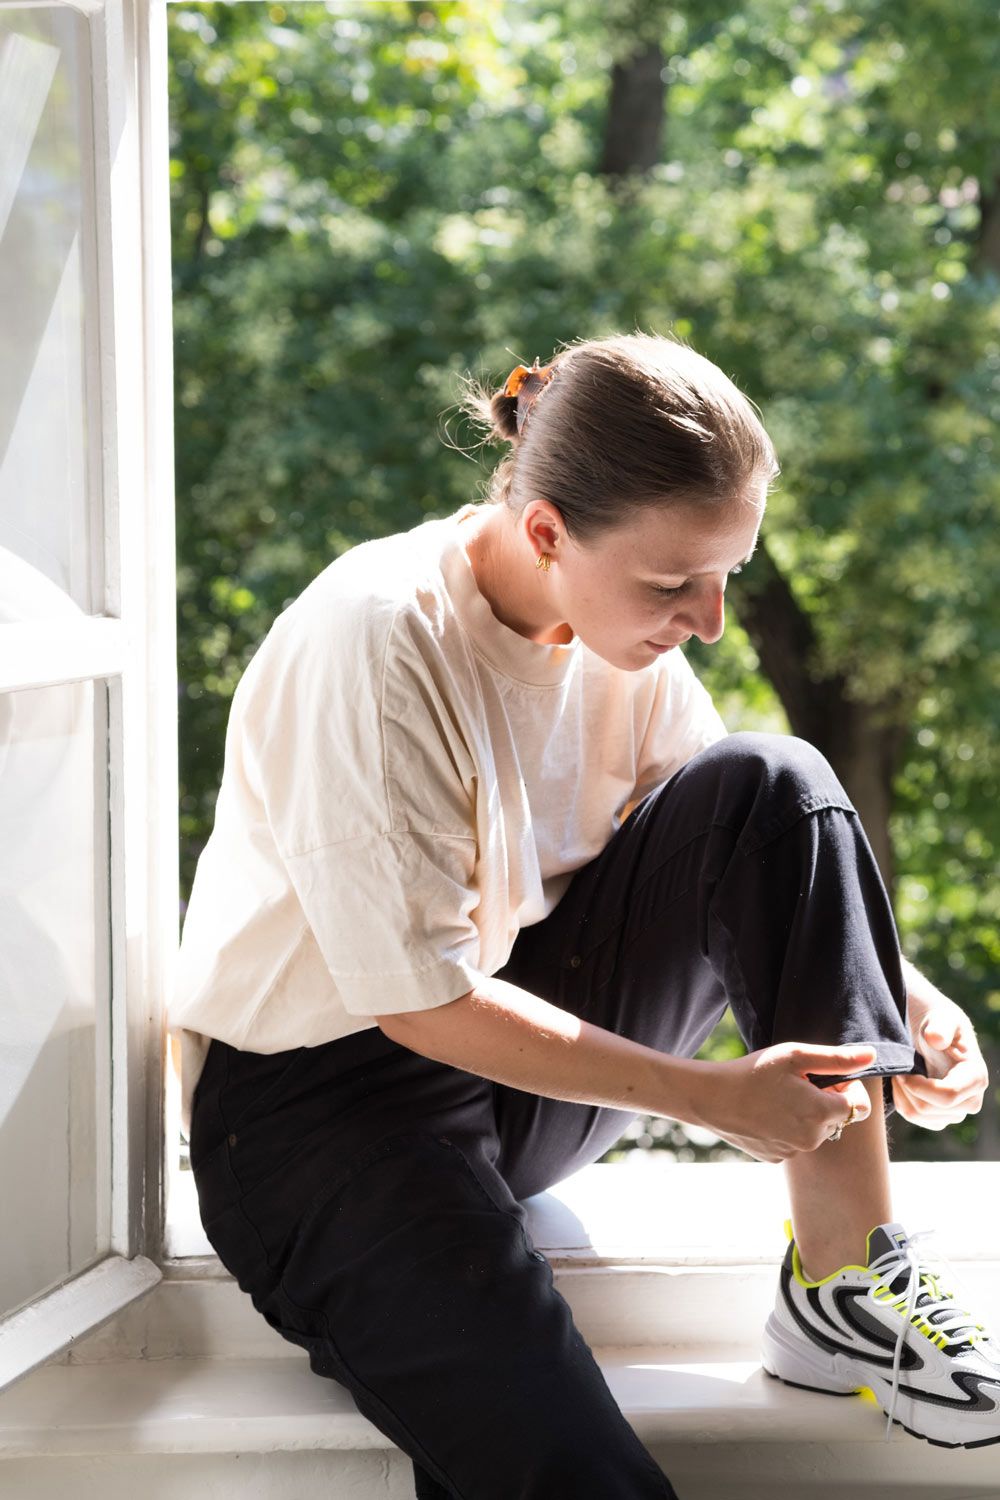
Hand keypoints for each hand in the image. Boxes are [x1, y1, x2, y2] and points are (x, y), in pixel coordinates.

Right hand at [696, 1042, 876, 1162]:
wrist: (711, 1098)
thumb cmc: (753, 1072)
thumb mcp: (795, 1056)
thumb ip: (837, 1059)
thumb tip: (872, 1055)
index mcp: (822, 1113)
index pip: (858, 1104)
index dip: (844, 1086)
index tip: (820, 1076)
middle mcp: (813, 1140)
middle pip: (835, 1118)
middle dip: (823, 1100)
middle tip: (793, 1083)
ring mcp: (793, 1152)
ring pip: (814, 1131)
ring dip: (805, 1114)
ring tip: (777, 1097)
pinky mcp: (776, 1158)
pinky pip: (794, 1141)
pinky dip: (787, 1127)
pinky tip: (765, 1113)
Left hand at [892, 1001, 988, 1130]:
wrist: (934, 1033)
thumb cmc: (939, 1022)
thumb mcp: (941, 1018)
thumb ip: (940, 1027)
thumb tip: (937, 1040)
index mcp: (976, 1077)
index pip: (947, 1095)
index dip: (917, 1086)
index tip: (902, 1070)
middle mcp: (971, 1100)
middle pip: (928, 1108)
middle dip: (906, 1088)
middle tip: (897, 1068)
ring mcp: (956, 1112)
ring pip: (919, 1115)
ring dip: (901, 1094)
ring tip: (898, 1072)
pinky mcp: (941, 1117)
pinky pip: (915, 1118)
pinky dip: (901, 1101)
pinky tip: (900, 1083)